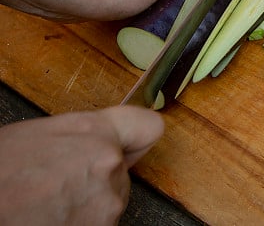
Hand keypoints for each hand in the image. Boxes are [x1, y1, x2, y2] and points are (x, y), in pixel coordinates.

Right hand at [0, 106, 163, 224]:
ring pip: (109, 200)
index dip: (135, 138)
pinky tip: (50, 218)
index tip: (130, 145)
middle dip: (97, 176)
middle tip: (59, 181)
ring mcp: (108, 202)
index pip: (147, 127)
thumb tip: (91, 142)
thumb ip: (79, 135)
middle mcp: (110, 165)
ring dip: (87, 203)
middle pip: (121, 170)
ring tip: (47, 203)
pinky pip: (99, 223)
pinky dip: (79, 224)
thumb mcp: (35, 134)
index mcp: (95, 132)